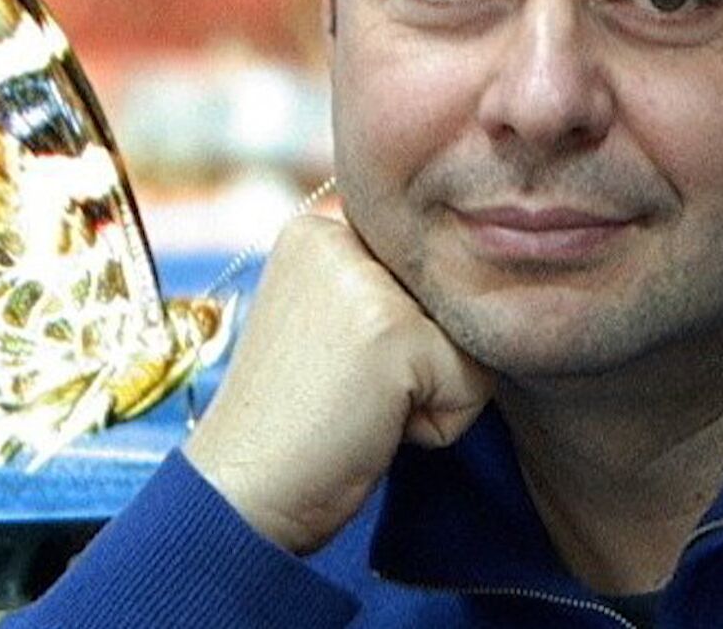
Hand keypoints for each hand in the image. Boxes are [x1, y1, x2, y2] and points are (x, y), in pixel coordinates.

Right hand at [182, 214, 493, 553]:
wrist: (242, 492)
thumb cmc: (293, 420)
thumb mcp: (325, 323)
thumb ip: (384, 289)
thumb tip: (480, 283)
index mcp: (316, 230)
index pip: (420, 271)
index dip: (400, 335)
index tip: (336, 367)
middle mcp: (337, 237)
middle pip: (448, 301)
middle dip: (418, 361)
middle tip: (345, 391)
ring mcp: (364, 282)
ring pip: (467, 340)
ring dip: (431, 392)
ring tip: (359, 407)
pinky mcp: (394, 332)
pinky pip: (472, 384)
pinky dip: (438, 425)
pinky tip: (371, 426)